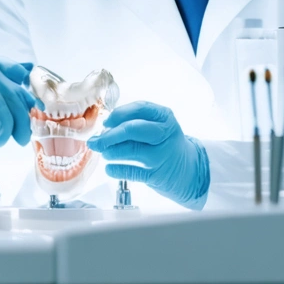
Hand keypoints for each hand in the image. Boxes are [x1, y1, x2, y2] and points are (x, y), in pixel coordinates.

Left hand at [87, 101, 209, 208]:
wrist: (189, 170)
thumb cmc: (166, 144)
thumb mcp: (159, 126)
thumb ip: (136, 121)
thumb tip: (105, 127)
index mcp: (165, 117)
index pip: (139, 108)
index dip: (118, 114)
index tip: (106, 122)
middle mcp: (164, 134)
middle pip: (132, 129)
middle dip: (109, 135)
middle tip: (95, 140)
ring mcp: (160, 155)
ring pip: (129, 150)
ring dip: (110, 151)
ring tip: (104, 152)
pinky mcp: (156, 175)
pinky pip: (130, 171)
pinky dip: (115, 169)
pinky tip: (110, 168)